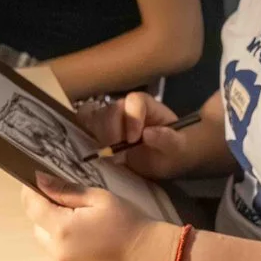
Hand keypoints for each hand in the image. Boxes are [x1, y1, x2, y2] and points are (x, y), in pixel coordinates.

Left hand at [20, 176, 176, 260]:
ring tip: (85, 228)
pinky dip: (69, 252)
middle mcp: (58, 253)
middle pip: (37, 227)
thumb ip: (66, 190)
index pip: (31, 206)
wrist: (152, 259)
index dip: (31, 192)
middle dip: (47, 214)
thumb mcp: (100, 199)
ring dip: (57, 234)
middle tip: (73, 207)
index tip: (38, 182)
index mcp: (62, 229)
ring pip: (49, 246)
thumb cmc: (130, 223)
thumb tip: (38, 179)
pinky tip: (91, 247)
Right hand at [87, 92, 203, 179]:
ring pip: (92, 118)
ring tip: (110, 158)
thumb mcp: (178, 147)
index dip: (131, 118)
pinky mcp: (99, 132)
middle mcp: (125, 108)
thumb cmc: (175, 149)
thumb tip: (148, 134)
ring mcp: (110, 119)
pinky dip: (83, 139)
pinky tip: (95, 154)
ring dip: (97, 138)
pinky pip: (83, 128)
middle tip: (119, 157)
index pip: (133, 101)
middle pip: (109, 110)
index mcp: (146, 105)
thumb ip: (167, 139)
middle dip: (111, 133)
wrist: (168, 158)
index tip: (133, 140)